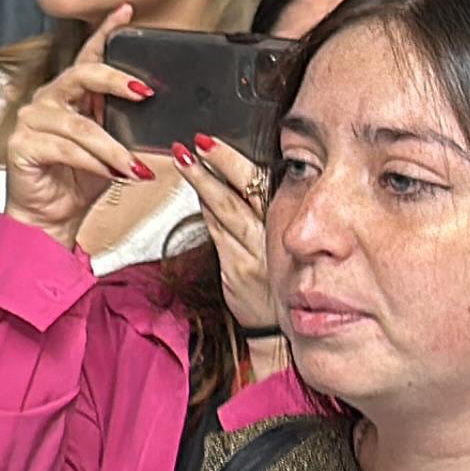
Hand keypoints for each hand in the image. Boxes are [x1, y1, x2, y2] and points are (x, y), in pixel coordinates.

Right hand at [0, 6, 156, 243]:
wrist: (51, 217)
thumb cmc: (80, 180)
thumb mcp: (114, 145)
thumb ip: (126, 123)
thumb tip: (158, 110)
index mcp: (70, 94)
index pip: (89, 56)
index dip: (106, 32)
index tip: (126, 12)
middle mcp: (48, 100)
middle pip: (82, 76)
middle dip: (116, 80)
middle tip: (145, 92)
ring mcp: (32, 121)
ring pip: (81, 125)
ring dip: (113, 148)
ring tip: (133, 166)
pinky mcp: (22, 145)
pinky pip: (67, 149)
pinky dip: (95, 163)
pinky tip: (115, 174)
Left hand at [183, 135, 275, 333]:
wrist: (278, 328)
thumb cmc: (282, 278)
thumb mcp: (286, 241)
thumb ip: (268, 213)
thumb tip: (241, 178)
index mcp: (286, 225)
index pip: (262, 185)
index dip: (236, 163)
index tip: (214, 142)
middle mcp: (270, 237)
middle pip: (241, 195)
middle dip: (219, 166)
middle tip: (196, 143)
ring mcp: (250, 254)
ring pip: (225, 212)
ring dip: (203, 184)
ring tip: (183, 160)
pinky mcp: (235, 270)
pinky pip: (217, 235)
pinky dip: (206, 212)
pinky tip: (195, 194)